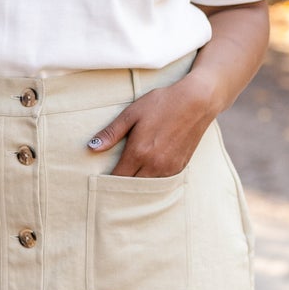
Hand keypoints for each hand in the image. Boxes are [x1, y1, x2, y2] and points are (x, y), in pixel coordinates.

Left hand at [86, 76, 216, 176]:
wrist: (197, 101)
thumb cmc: (162, 103)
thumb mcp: (132, 113)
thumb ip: (111, 132)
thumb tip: (91, 147)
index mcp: (139, 152)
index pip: (117, 178)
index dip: (107, 183)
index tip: (99, 181)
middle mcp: (155, 164)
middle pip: (131, 187)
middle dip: (120, 188)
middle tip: (110, 186)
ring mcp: (169, 168)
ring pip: (147, 187)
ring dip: (136, 187)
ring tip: (127, 182)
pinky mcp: (180, 167)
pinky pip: (161, 182)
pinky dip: (152, 182)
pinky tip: (145, 176)